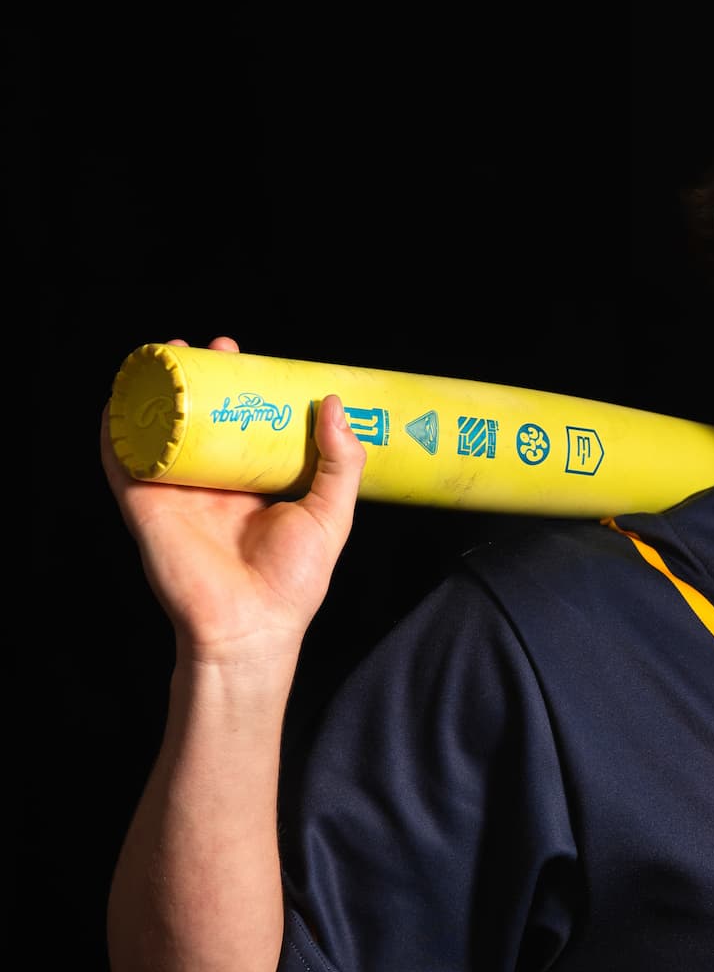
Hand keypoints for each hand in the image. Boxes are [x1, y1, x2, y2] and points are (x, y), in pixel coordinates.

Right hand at [101, 336, 366, 665]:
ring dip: (160, 389)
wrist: (249, 625)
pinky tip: (121, 393)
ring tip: (171, 352)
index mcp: (252, 486)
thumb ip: (340, 464)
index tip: (253, 359)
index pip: (246, 426)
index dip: (246, 390)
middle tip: (216, 346)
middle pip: (202, 418)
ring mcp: (176, 492)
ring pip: (161, 428)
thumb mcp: (332, 516)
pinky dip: (116, 425)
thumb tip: (334, 404)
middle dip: (204, 377)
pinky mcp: (145, 505)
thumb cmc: (293, 582)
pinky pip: (122, 458)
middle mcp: (212, 484)